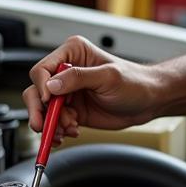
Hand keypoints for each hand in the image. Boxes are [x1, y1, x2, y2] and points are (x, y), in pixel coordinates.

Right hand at [23, 35, 158, 141]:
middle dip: (40, 110)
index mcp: (73, 53)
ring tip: (69, 129)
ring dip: (51, 123)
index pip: (43, 69)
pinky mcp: (71, 110)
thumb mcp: (108, 77)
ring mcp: (67, 93)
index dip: (42, 86)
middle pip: (37, 90)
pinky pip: (53, 122)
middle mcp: (66, 72)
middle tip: (44, 126)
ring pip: (43, 109)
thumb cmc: (135, 82)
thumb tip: (51, 84)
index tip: (49, 101)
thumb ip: (78, 78)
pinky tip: (70, 132)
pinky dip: (57, 131)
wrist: (148, 102)